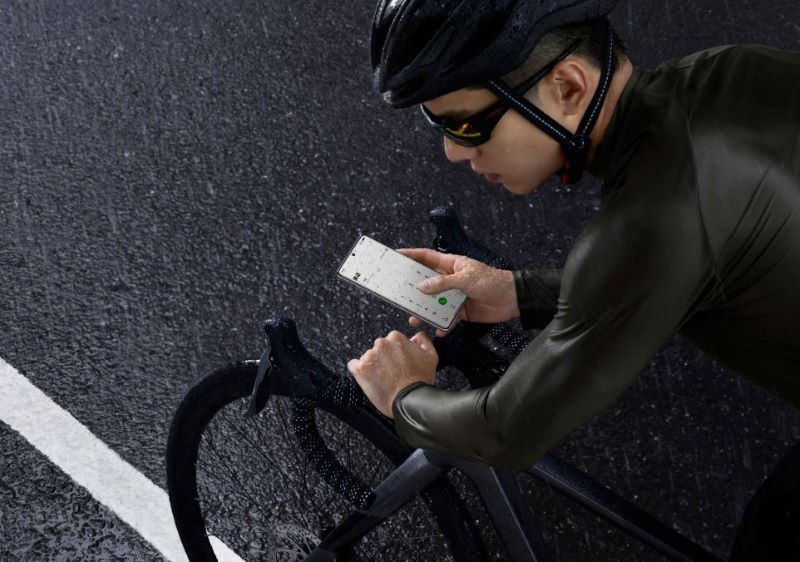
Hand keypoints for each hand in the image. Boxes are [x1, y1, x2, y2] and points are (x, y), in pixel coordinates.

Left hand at [347, 330, 436, 417]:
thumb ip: (423, 340)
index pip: (392, 340)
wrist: (409, 401)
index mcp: (396, 338)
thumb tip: (418, 335)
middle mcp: (381, 344)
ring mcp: (369, 356)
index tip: (399, 361)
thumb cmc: (420, 380)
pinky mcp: (359, 370)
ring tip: (383, 378)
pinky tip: (369, 379)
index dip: (397, 352)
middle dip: (384, 358)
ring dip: (373, 365)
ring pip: (368, 357)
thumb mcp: (431, 356)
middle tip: (392, 371)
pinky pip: (353, 366)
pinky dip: (359, 371)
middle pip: (379, 348)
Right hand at [396, 248, 518, 336]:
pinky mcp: (460, 311)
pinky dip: (441, 325)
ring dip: (425, 310)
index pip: (426, 257)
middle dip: (412, 288)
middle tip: (398, 293)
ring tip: (415, 318)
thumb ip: (442, 283)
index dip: (411, 255)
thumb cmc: (492, 281)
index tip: (397, 256)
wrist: (511, 299)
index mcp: (450, 265)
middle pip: (426, 282)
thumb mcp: (465, 278)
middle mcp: (449, 279)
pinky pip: (446, 318)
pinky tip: (438, 330)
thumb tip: (422, 286)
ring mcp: (454, 296)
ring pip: (433, 302)